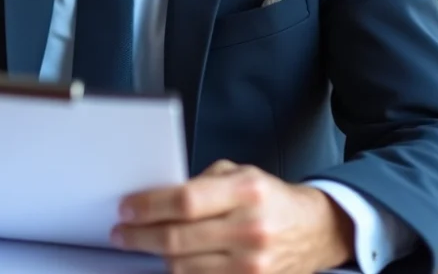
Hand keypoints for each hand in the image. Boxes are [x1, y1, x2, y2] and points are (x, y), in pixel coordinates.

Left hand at [112, 160, 353, 272]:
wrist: (316, 230)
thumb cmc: (271, 198)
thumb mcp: (240, 174)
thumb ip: (201, 184)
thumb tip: (156, 198)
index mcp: (245, 192)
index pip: (184, 201)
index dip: (149, 206)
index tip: (127, 208)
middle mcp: (250, 229)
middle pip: (178, 238)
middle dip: (140, 235)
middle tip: (121, 232)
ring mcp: (252, 263)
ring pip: (184, 266)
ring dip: (156, 256)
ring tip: (139, 243)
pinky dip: (180, 271)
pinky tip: (167, 261)